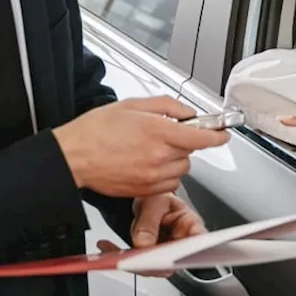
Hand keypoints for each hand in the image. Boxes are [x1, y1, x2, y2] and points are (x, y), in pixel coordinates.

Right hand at [53, 97, 228, 196]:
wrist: (72, 157)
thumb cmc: (95, 130)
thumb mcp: (132, 105)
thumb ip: (166, 106)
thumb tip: (187, 113)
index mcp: (157, 131)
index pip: (201, 138)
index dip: (217, 136)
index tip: (222, 134)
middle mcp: (157, 156)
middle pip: (191, 154)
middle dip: (184, 144)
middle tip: (165, 135)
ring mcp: (151, 176)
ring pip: (182, 170)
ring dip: (175, 160)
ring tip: (152, 150)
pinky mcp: (144, 191)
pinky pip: (169, 185)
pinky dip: (165, 176)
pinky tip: (148, 165)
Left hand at [96, 194, 206, 278]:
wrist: (142, 197)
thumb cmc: (156, 196)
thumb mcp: (154, 201)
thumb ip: (149, 221)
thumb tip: (143, 243)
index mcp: (189, 224)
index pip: (197, 241)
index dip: (191, 251)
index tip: (176, 254)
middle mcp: (179, 242)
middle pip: (172, 261)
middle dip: (152, 262)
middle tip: (136, 257)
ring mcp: (163, 252)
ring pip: (152, 266)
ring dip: (132, 261)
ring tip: (114, 251)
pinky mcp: (148, 257)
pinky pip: (135, 263)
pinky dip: (119, 257)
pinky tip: (107, 247)